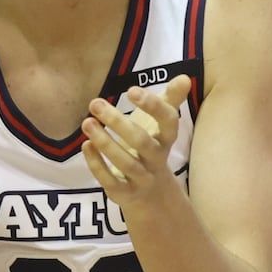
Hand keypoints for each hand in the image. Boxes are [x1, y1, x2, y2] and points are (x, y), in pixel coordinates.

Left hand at [82, 75, 192, 206]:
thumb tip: (185, 77)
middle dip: (118, 123)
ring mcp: (142, 178)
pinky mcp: (125, 193)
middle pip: (142, 142)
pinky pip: (111, 182)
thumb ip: (172, 100)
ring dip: (104, 142)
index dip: (153, 106)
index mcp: (167, 139)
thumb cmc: (153, 147)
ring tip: (87, 122)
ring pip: (126, 163)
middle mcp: (157, 159)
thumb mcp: (162, 125)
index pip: (169, 122)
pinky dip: (97, 164)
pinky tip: (86, 146)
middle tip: (96, 103)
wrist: (153, 194)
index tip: (131, 90)